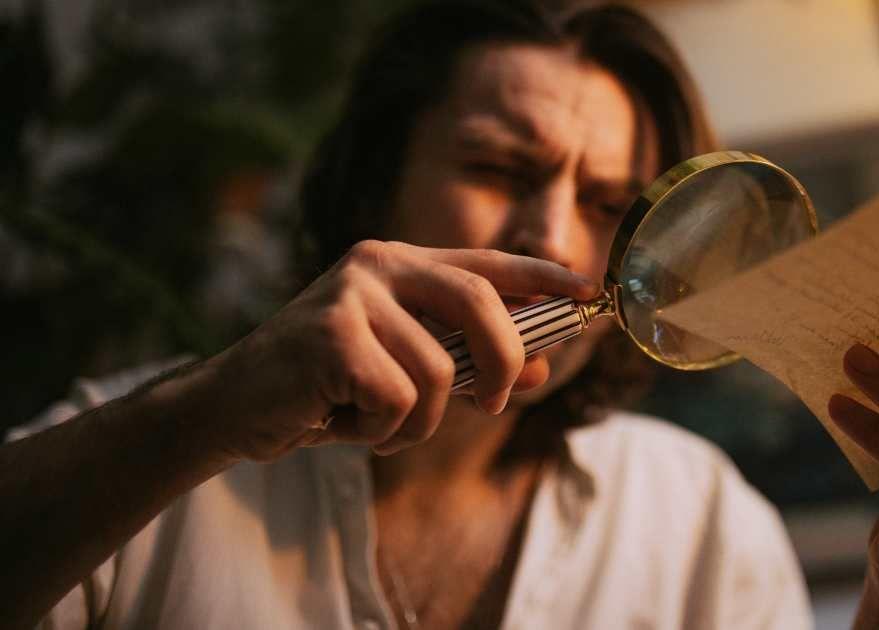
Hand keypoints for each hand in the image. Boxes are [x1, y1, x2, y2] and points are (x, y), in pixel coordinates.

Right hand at [192, 240, 596, 461]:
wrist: (233, 409)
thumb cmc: (327, 390)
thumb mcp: (407, 375)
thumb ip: (470, 365)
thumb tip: (540, 369)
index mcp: (401, 263)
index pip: (487, 263)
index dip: (542, 276)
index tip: (587, 291)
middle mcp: (379, 264)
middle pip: (479, 302)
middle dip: (501, 359)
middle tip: (495, 402)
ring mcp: (352, 294)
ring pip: (438, 370)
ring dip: (419, 421)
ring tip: (376, 423)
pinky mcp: (330, 334)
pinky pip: (399, 398)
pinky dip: (382, 431)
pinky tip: (343, 424)